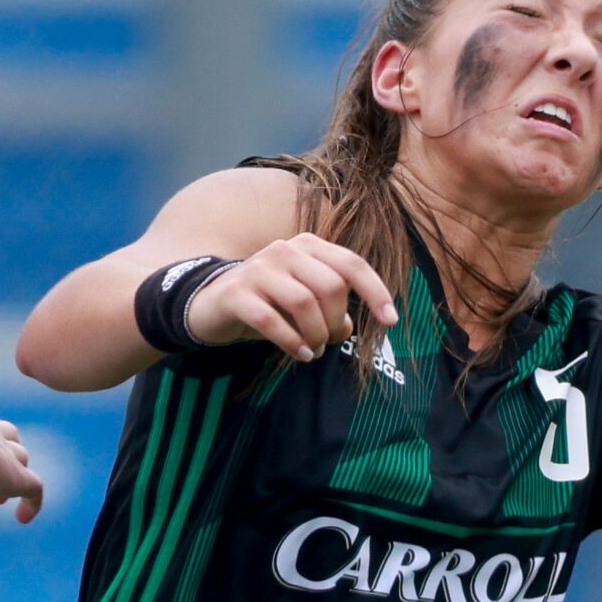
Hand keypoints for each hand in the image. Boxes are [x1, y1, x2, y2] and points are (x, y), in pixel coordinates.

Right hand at [186, 234, 399, 362]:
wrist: (211, 302)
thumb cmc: (269, 302)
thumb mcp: (304, 304)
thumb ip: (330, 311)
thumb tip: (348, 328)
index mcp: (308, 246)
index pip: (351, 264)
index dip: (375, 291)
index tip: (390, 321)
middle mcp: (284, 251)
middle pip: (330, 287)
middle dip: (335, 322)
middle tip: (327, 341)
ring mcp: (258, 269)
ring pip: (304, 303)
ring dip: (315, 335)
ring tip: (312, 350)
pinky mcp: (236, 294)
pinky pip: (271, 320)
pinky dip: (291, 342)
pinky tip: (300, 355)